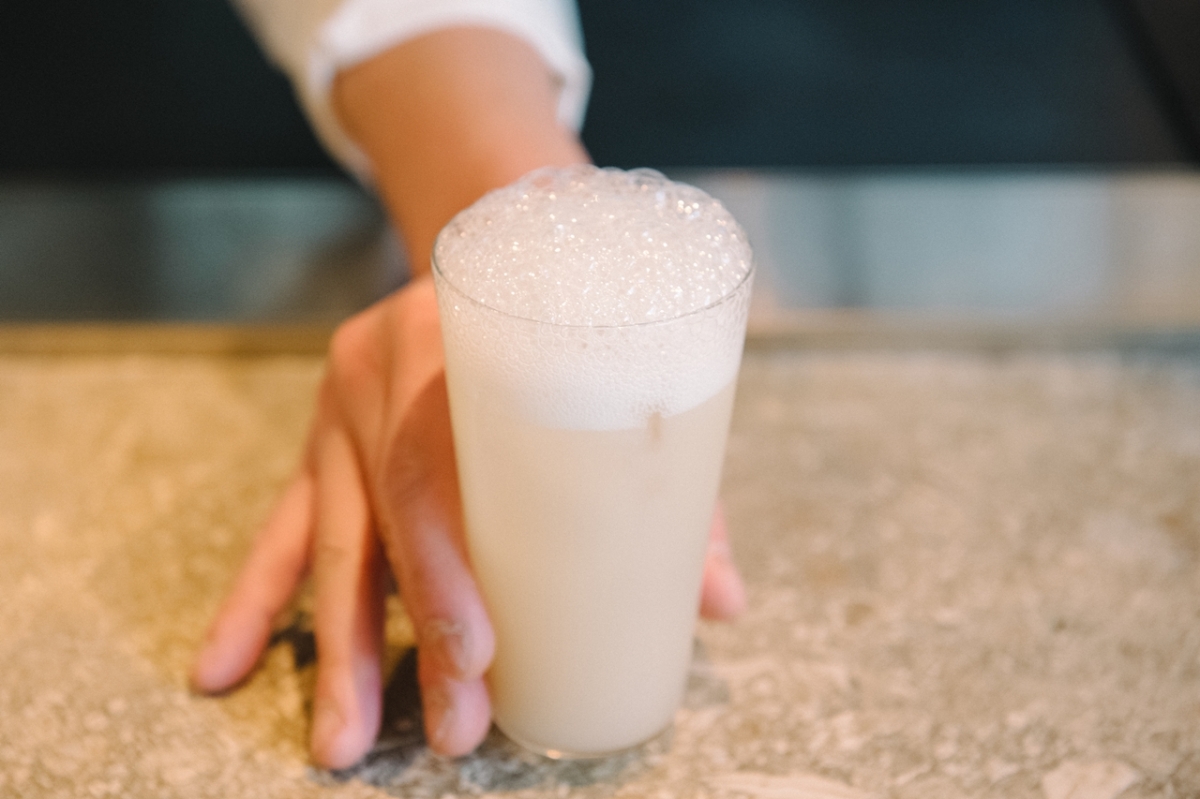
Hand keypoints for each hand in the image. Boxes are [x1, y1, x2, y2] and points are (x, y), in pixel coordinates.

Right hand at [191, 276, 745, 767]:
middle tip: (448, 730)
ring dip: (334, 649)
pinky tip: (221, 666)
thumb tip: (722, 606)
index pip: (431, 464)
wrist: (494, 231)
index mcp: (451, 340)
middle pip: (381, 519)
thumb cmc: (566, 311)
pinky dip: (257, 600)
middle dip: (406, 640)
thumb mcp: (619, 371)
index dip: (447, 566)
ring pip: (326, 538)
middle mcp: (376, 371)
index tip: (480, 656)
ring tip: (339, 742)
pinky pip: (282, 528)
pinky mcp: (324, 444)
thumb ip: (673, 482)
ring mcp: (339, 410)